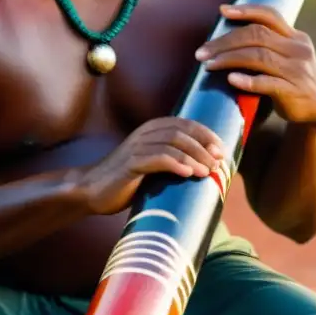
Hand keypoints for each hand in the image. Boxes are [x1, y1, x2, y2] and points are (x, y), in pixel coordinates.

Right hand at [78, 117, 224, 215]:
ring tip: (208, 172)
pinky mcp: (130, 163)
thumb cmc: (128, 180)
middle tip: (219, 163)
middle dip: (205, 147)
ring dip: (195, 157)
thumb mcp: (153, 166)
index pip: (187, 124)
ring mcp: (137, 147)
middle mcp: (146, 133)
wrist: (93, 190)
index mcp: (153, 129)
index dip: (208, 135)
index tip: (223, 151)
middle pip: (183, 132)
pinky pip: (158, 159)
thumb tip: (208, 168)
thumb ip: (174, 160)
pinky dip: (176, 165)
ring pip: (173, 144)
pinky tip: (189, 175)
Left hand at [195, 4, 315, 126]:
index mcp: (296, 37)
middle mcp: (299, 50)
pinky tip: (231, 79)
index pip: (270, 15)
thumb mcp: (286, 57)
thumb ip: (266, 45)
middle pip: (257, 35)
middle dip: (225, 41)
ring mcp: (298, 71)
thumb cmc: (291, 81)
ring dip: (229, 59)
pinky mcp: (295, 92)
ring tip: (208, 65)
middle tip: (201, 52)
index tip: (222, 11)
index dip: (246, 10)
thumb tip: (226, 36)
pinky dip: (248, 80)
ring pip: (259, 56)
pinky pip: (268, 83)